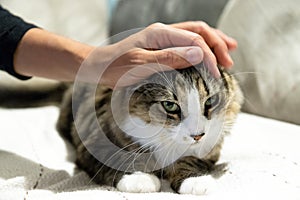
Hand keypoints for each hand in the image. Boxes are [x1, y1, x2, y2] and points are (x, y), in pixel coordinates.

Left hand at [80, 22, 236, 87]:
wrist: (100, 67)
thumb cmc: (116, 68)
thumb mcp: (140, 65)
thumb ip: (169, 58)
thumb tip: (199, 55)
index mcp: (159, 33)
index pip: (194, 40)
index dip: (209, 56)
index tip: (216, 74)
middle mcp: (163, 32)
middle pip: (199, 31)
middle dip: (217, 45)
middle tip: (229, 62)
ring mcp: (163, 38)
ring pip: (196, 34)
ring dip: (214, 42)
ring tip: (230, 51)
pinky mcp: (162, 46)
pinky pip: (187, 42)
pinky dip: (202, 47)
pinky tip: (208, 54)